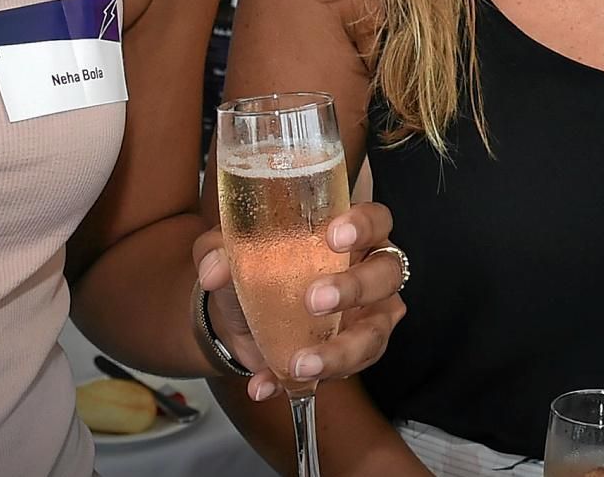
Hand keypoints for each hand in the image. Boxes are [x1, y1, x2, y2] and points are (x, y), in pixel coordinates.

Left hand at [192, 201, 407, 401]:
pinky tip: (266, 383)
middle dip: (355, 288)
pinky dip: (299, 383)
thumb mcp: (228, 250)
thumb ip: (218, 250)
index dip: (364, 225)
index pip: (376, 219)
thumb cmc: (252, 267)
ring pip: (374, 334)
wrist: (237, 317)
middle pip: (387, 274)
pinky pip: (339, 373)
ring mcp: (367, 317)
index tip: (335, 236)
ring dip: (339, 351)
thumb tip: (215, 269)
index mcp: (349, 234)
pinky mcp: (351, 356)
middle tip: (314, 299)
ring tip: (298, 364)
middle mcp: (368, 272)